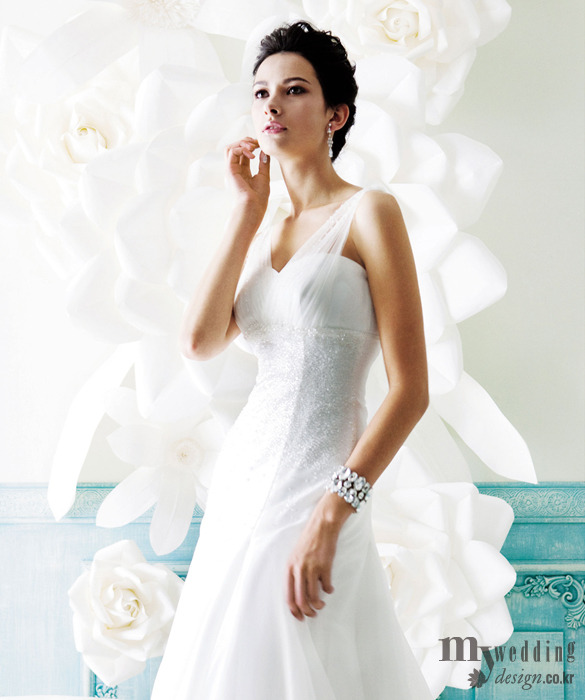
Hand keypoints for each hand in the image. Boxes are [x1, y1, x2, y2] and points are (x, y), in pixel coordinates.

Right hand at [225, 136, 269, 212]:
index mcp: (243, 172)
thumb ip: (263, 163)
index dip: (251, 145)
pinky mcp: (229, 170)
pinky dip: (241, 148)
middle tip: (257, 143)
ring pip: (230, 147)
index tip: (261, 145)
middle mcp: (235, 169)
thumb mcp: (264, 176)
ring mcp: (231, 169)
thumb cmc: (259, 197)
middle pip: (235, 147)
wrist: (253, 206)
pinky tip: (252, 155)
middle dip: (246, 141)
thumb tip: (264, 151)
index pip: (243, 152)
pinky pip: (231, 151)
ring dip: (242, 143)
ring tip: (253, 146)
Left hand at [285, 493, 352, 620]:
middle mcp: (299, 569)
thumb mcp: (296, 556)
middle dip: (307, 612)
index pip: (288, 596)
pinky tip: (329, 588)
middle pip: (301, 600)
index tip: (300, 617)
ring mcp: (312, 568)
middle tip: (313, 614)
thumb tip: (299, 593)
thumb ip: (295, 573)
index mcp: (289, 567)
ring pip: (314, 597)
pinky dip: (329, 591)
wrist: (322, 525)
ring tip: (321, 604)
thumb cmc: (309, 541)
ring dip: (318, 605)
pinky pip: (327, 586)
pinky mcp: (325, 566)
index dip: (294, 610)